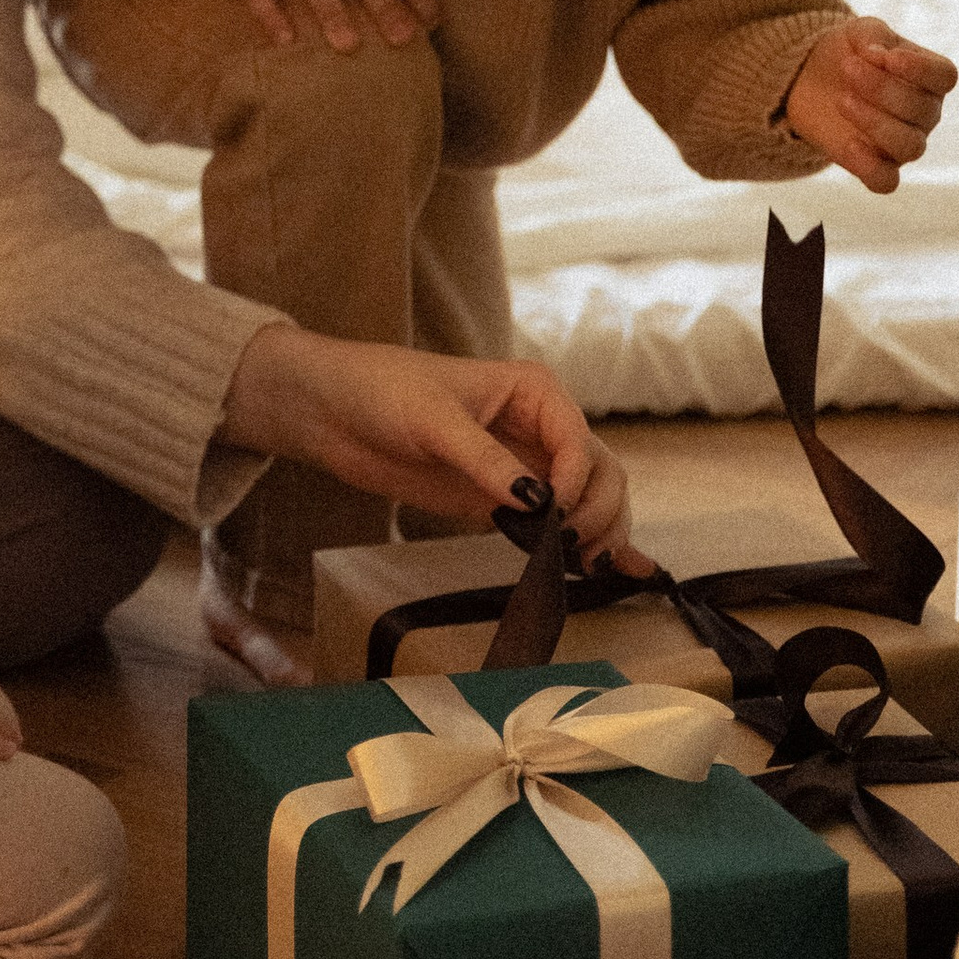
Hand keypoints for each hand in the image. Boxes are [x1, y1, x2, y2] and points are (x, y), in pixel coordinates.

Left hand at [220, 323, 651, 573]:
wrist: (334, 412)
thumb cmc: (382, 392)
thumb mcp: (433, 421)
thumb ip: (484, 459)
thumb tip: (535, 499)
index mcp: (535, 390)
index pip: (580, 441)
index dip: (576, 482)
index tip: (552, 515)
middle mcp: (541, 426)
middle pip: (601, 472)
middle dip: (597, 512)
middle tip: (569, 551)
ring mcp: (527, 465)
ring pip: (591, 499)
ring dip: (601, 531)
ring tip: (584, 567)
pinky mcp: (505, 498)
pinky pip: (559, 520)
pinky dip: (592, 541)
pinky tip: (624, 568)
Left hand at [776, 15, 955, 193]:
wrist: (812, 78)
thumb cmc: (850, 53)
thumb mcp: (859, 32)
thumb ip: (874, 36)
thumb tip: (880, 55)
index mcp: (929, 78)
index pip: (945, 76)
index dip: (920, 69)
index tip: (887, 56)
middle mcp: (924, 114)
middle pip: (923, 109)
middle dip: (882, 88)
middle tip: (847, 68)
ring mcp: (904, 144)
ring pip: (910, 147)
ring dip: (874, 122)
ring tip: (842, 99)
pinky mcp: (876, 167)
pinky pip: (886, 181)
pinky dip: (869, 166)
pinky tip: (848, 143)